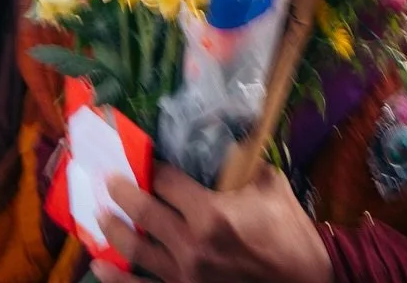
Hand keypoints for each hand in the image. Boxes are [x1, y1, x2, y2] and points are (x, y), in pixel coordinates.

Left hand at [93, 164, 330, 282]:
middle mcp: (191, 244)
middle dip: (120, 190)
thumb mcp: (269, 185)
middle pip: (141, 210)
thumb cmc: (289, 232)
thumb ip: (241, 161)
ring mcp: (184, 275)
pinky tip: (98, 263)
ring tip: (99, 212)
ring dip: (111, 227)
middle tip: (106, 177)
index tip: (134, 151)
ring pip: (133, 249)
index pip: (164, 180)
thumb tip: (221, 138)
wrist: (308, 282)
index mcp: (211, 213)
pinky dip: (115, 277)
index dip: (147, 163)